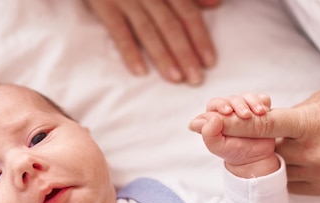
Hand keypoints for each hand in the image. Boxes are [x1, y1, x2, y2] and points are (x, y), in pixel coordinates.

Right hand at [84, 0, 219, 84]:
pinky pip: (118, 31)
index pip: (188, 13)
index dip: (200, 37)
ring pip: (148, 30)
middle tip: (195, 78)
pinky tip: (140, 71)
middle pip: (171, 25)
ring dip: (163, 56)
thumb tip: (216, 3)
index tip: (209, 62)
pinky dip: (129, 51)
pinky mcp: (104, 4)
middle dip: (185, 53)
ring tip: (175, 78)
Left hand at [189, 93, 278, 177]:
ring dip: (253, 102)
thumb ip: (208, 134)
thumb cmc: (233, 152)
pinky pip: (262, 98)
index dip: (220, 104)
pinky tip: (265, 110)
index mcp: (215, 118)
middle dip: (239, 104)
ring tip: (260, 112)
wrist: (254, 158)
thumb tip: (207, 119)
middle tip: (246, 115)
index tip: (228, 111)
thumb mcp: (218, 147)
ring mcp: (244, 108)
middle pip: (232, 98)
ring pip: (247, 97)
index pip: (214, 104)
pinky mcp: (258, 109)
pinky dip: (263, 101)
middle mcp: (229, 111)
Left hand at [207, 88, 319, 193]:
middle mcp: (313, 155)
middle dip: (240, 143)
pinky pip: (288, 184)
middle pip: (261, 152)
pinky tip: (277, 161)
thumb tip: (263, 124)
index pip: (263, 126)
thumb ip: (292, 113)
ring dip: (260, 159)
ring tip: (250, 148)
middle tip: (215, 133)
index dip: (231, 126)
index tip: (204, 124)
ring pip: (272, 171)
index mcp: (313, 125)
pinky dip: (278, 172)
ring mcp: (319, 177)